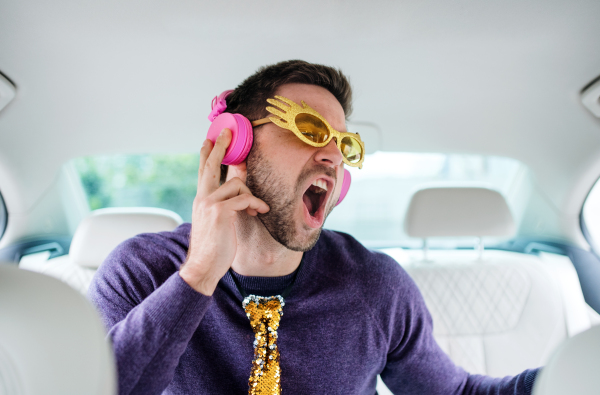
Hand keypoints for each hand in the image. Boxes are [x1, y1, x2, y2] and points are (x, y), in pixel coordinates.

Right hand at [179, 129, 268, 295]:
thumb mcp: (216, 222)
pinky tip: (261, 212)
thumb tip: (240, 196)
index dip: (206, 154)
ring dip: (252, 196)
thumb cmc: (214, 246)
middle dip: (220, 146)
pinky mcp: (221, 211)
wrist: (204, 266)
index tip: (209, 139)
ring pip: (237, 184)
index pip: (203, 171)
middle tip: (227, 133)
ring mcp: (210, 203)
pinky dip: (256, 204)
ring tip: (258, 209)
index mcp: (201, 199)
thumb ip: (223, 206)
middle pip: (211, 165)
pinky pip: (245, 198)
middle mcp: (202, 198)